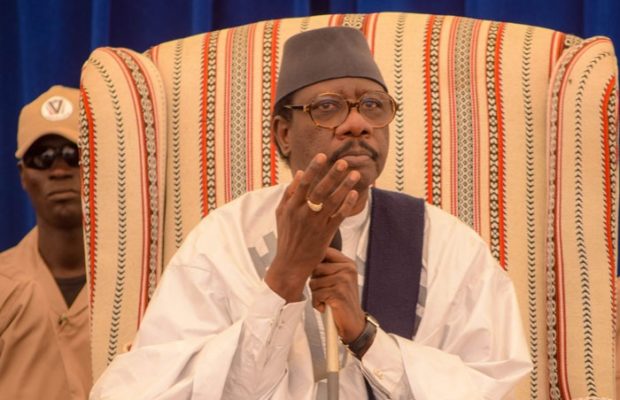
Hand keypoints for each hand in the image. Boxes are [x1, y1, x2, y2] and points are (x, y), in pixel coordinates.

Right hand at [265, 153, 360, 302]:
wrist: (290, 264)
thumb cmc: (286, 236)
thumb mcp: (281, 213)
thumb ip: (289, 193)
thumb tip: (299, 173)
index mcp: (292, 206)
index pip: (304, 183)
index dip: (313, 169)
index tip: (322, 156)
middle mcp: (304, 213)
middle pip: (320, 190)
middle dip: (332, 175)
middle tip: (344, 162)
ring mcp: (316, 223)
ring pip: (333, 202)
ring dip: (345, 186)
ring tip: (355, 174)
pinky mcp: (326, 233)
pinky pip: (339, 216)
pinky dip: (347, 204)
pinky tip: (355, 194)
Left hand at [309, 247, 365, 342]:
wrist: (353, 323)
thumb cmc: (341, 301)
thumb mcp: (338, 279)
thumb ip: (327, 267)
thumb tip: (305, 257)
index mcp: (348, 263)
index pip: (325, 251)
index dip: (315, 261)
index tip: (316, 273)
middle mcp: (347, 269)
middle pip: (315, 268)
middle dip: (315, 281)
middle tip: (325, 291)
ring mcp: (343, 280)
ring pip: (313, 282)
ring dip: (316, 294)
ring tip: (327, 299)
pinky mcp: (338, 293)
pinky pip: (316, 294)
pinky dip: (317, 303)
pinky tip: (326, 306)